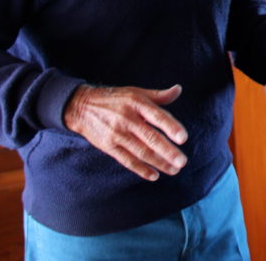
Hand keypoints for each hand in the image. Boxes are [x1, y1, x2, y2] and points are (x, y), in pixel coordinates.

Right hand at [63, 84, 188, 181]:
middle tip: (182, 162)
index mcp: (137, 104)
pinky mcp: (109, 147)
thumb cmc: (115, 99)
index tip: (183, 138)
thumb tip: (179, 89)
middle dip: (167, 151)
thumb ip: (159, 95)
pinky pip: (127, 160)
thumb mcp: (136, 92)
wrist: (82, 107)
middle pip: (150, 138)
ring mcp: (117, 134)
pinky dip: (141, 169)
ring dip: (158, 162)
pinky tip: (154, 175)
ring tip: (174, 169)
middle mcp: (128, 119)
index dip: (171, 127)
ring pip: (141, 152)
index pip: (157, 116)